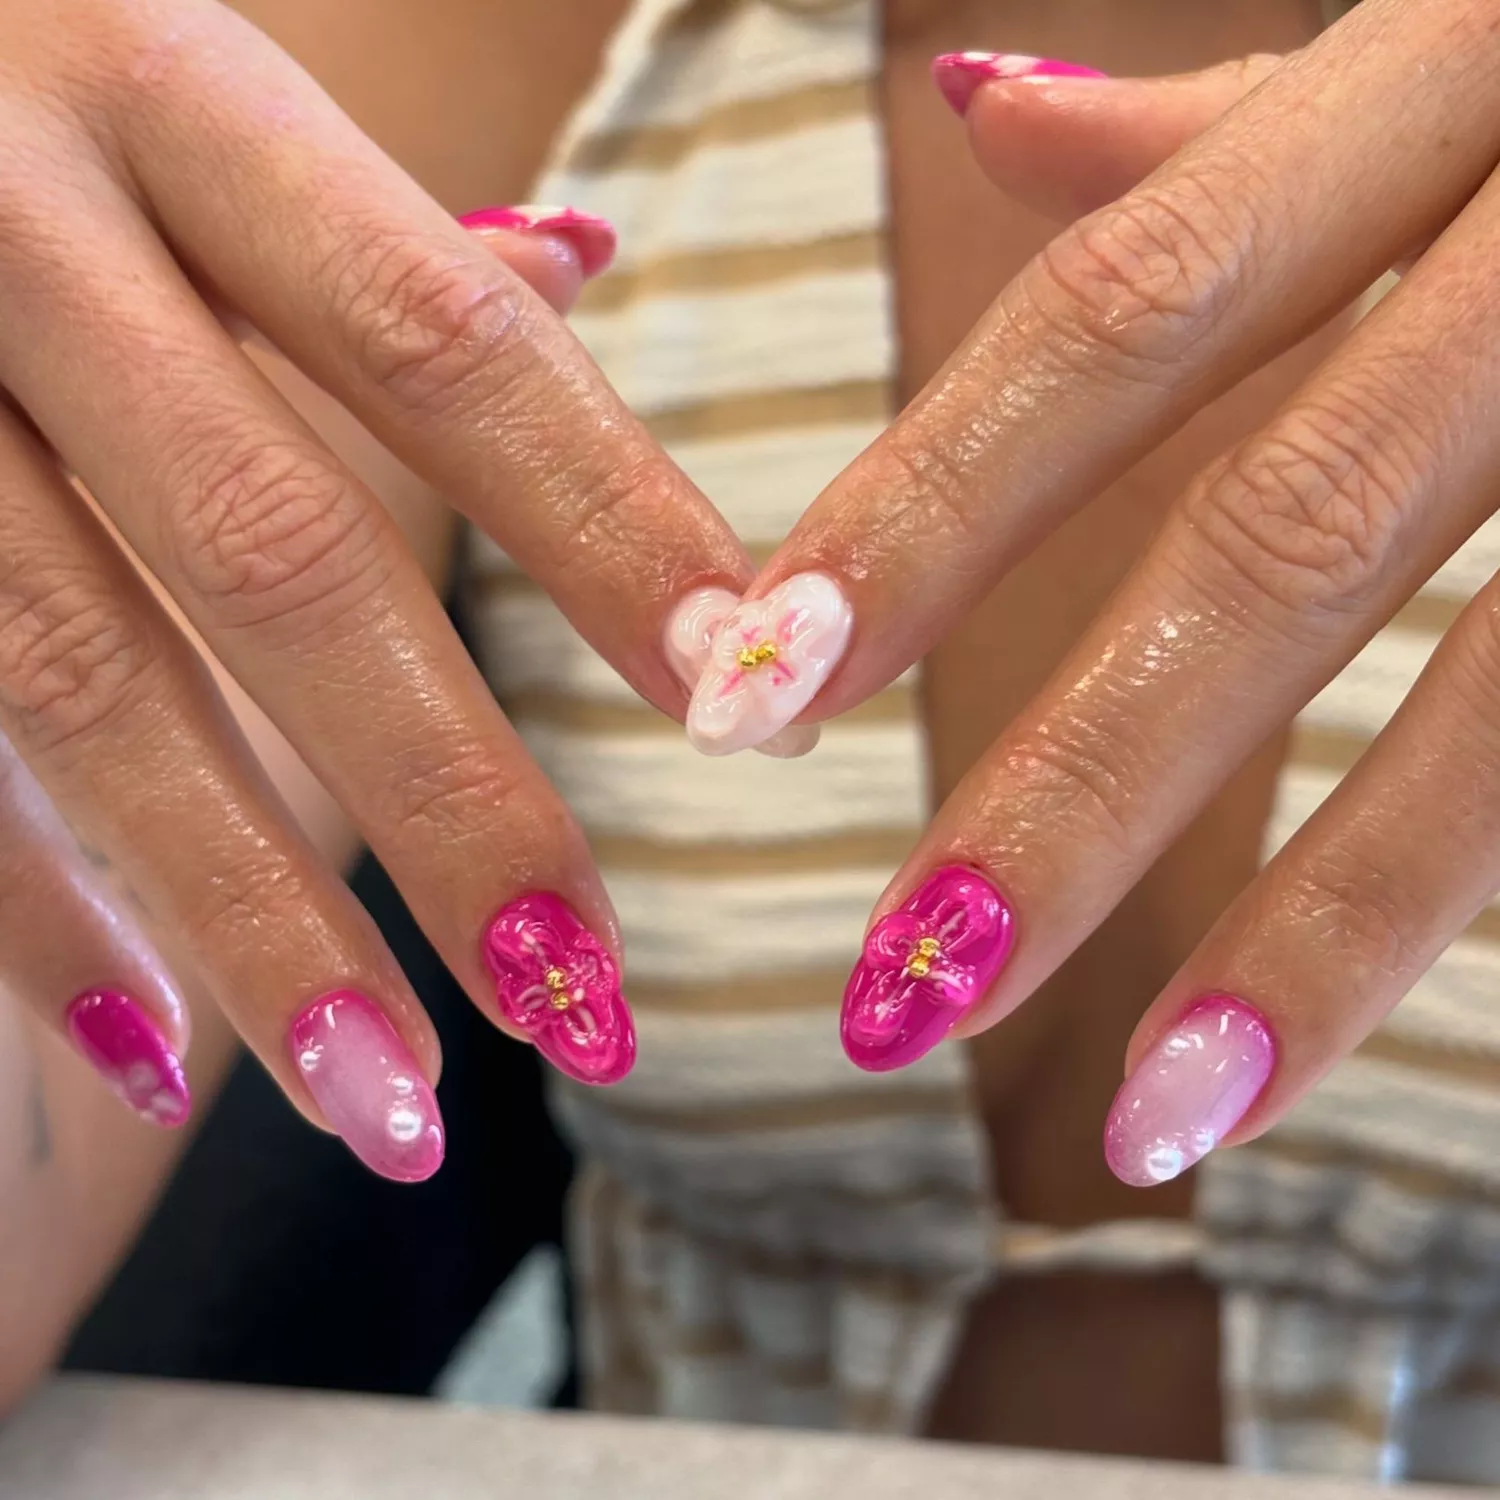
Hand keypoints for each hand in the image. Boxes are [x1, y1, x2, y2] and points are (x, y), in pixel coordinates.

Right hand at [0, 0, 759, 1178]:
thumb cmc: (25, 87)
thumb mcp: (198, 99)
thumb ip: (374, 229)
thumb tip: (585, 268)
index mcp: (184, 102)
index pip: (451, 342)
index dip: (612, 529)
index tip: (756, 708)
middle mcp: (15, 225)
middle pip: (276, 549)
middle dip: (450, 795)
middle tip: (586, 1000)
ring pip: (74, 681)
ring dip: (252, 917)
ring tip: (397, 1108)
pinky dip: (35, 913)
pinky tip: (161, 1056)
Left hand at [704, 0, 1499, 1184]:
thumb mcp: (1446, 29)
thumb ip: (1223, 120)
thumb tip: (980, 117)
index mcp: (1440, 82)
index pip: (1120, 316)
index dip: (925, 513)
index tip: (750, 699)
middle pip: (1285, 540)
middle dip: (1079, 786)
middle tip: (899, 988)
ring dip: (1321, 933)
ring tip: (1150, 1122)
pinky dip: (1479, 890)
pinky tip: (1328, 1050)